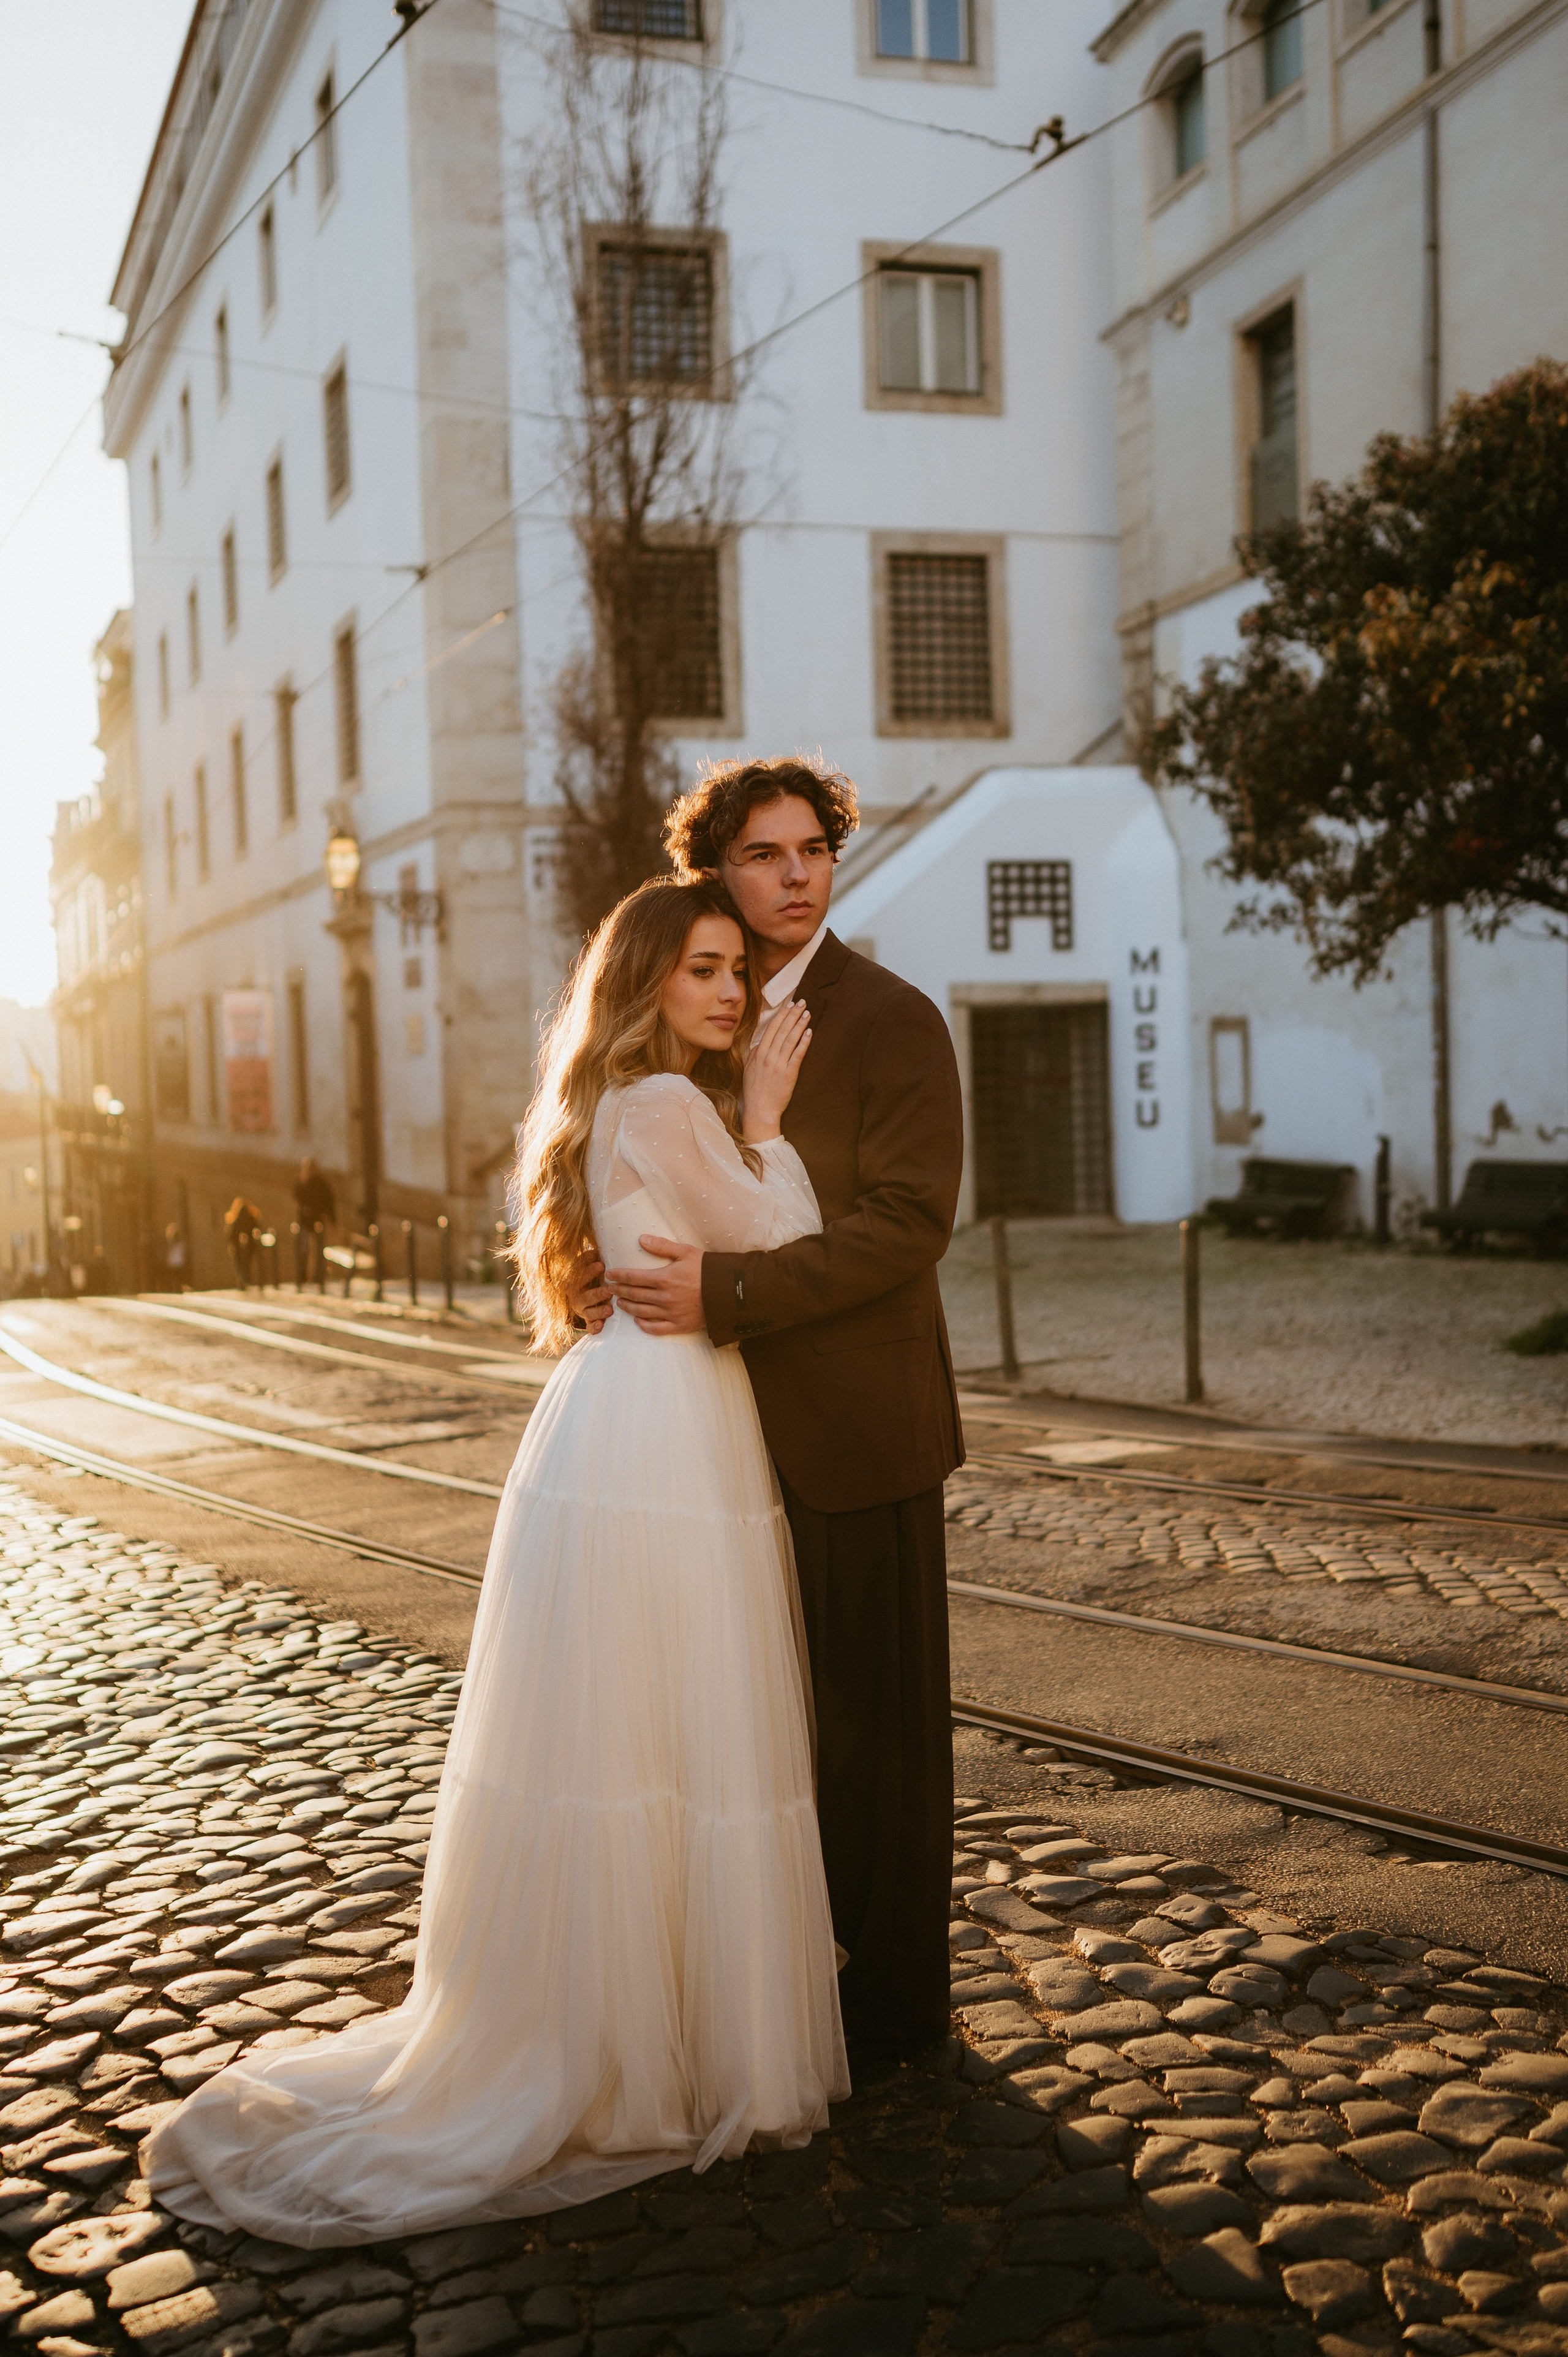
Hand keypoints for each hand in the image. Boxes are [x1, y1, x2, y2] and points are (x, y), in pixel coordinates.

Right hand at [568, 1254, 611, 1334]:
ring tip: (609, 1309)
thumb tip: (598, 1249)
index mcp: (575, 1281)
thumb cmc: (592, 1276)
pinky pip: (590, 1327)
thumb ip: (592, 1259)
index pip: (580, 1275)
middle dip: (597, 1293)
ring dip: (598, 1311)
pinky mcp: (589, 1321)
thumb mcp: (590, 1267)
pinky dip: (594, 1327)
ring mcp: (583, 1310)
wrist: (584, 1296)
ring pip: (588, 1312)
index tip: (602, 1265)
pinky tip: (601, 1326)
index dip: (589, 1270)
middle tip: (609, 1290)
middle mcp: (577, 1297)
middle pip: (584, 1296)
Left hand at [606, 1238, 705, 1334]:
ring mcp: (670, 1313)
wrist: (729, 1291)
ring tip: (620, 1302)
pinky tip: (638, 1321)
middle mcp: (664, 1298)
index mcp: (664, 1278)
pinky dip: (644, 1325)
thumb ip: (662, 1246)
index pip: (633, 1277)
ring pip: (641, 1312)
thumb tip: (641, 1239)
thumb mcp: (686, 1252)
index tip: (610, 1274)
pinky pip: (656, 1328)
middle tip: (609, 1288)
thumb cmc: (707, 1269)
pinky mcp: (679, 1325)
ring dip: (628, 1307)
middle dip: (619, 1290)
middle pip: (634, 1294)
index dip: (619, 1275)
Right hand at [743, 999, 811, 1140]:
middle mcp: (768, 1056)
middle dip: (793, 1014)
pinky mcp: (789, 1073)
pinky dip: (803, 1042)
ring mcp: (778, 1064)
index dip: (781, 1015)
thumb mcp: (749, 1069)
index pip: (771, 1028)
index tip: (789, 1005)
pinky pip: (797, 1054)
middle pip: (782, 1030)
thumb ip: (755, 1054)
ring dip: (800, 1024)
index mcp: (758, 1053)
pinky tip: (809, 1032)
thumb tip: (762, 1042)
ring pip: (790, 1039)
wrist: (760, 1110)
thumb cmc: (754, 1091)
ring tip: (807, 1013)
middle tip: (802, 1002)